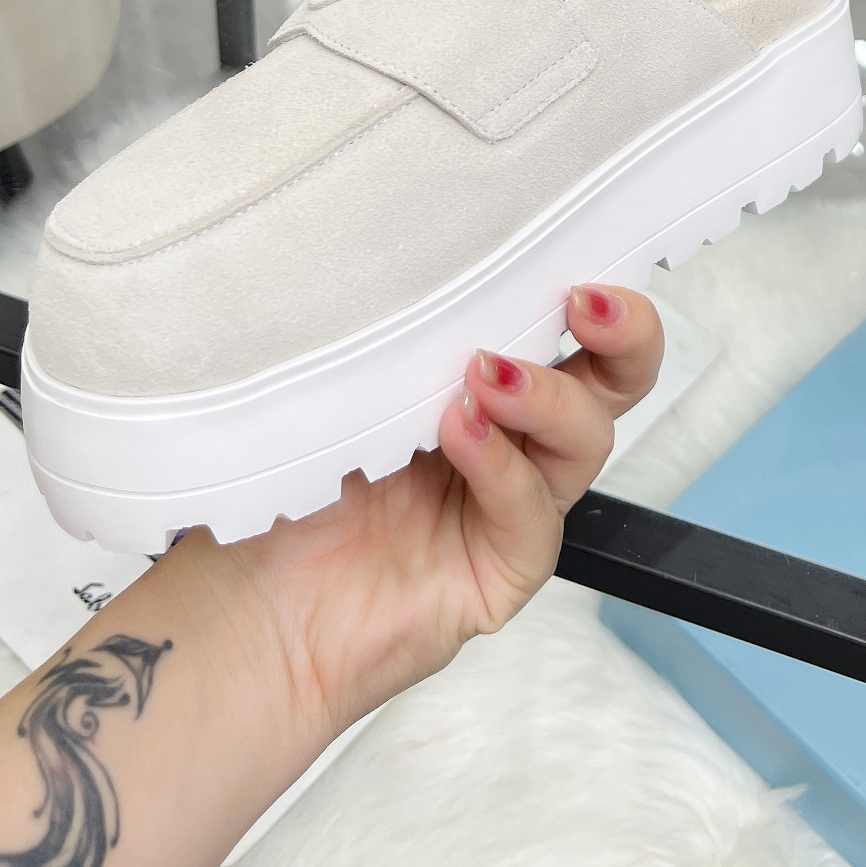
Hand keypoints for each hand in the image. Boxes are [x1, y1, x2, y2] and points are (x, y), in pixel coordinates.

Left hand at [229, 284, 663, 744]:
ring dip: (549, 397)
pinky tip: (460, 437)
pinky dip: (503, 468)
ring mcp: (508, 508)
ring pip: (586, 440)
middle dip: (626, 333)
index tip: (576, 253)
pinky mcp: (499, 572)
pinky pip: (531, 516)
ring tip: (486, 377)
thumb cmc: (278, 490)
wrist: (239, 613)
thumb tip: (429, 253)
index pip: (561, 326)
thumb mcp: (339, 384)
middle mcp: (507, 440)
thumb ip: (397, 331)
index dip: (590, 289)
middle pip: (611, 381)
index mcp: (474, 383)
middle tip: (586, 303)